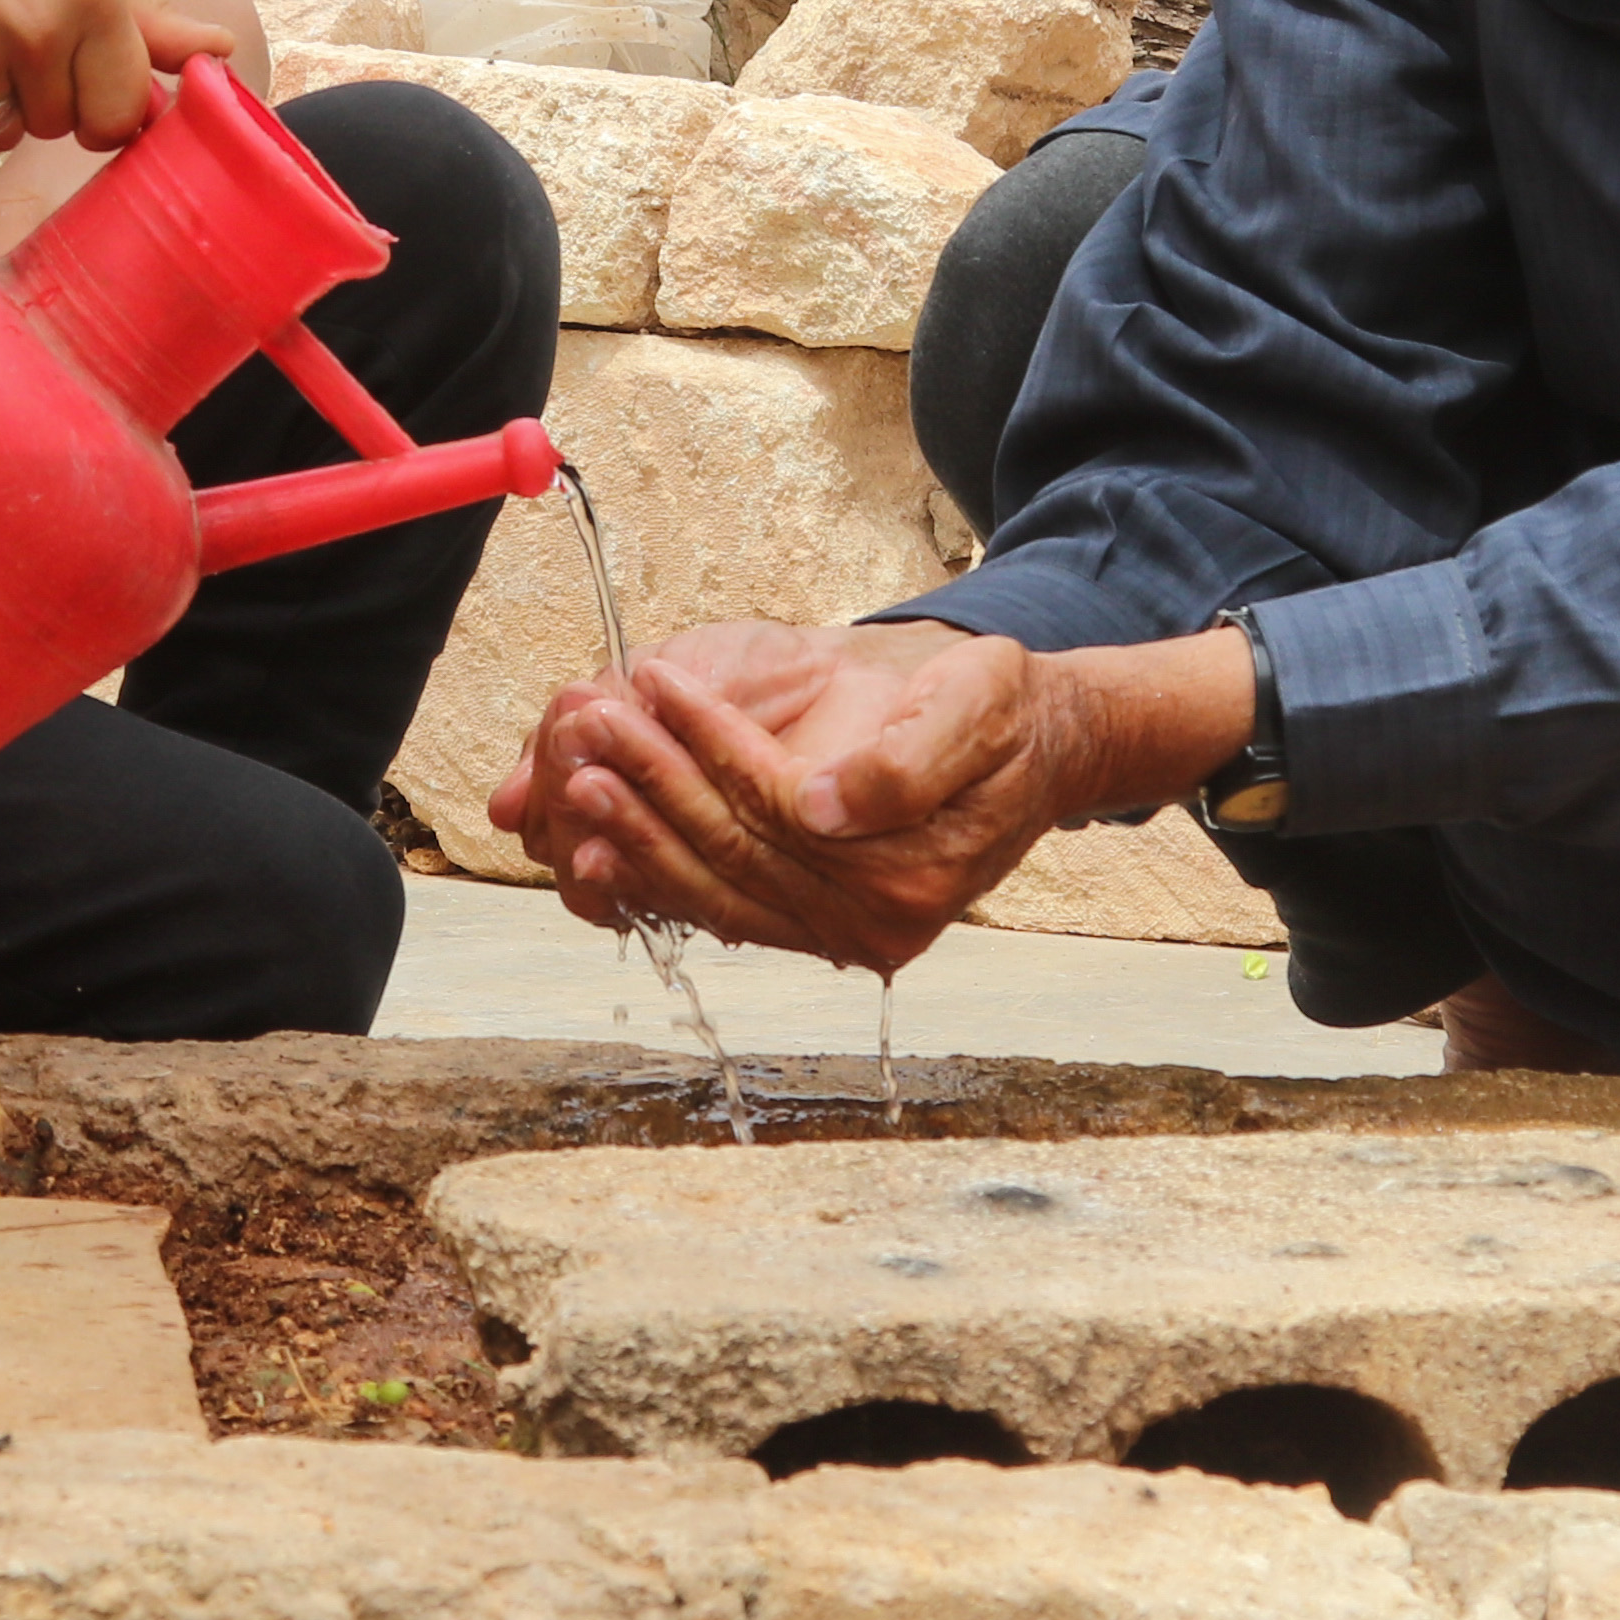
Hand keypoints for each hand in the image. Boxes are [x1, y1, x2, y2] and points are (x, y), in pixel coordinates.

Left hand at [495, 624, 1077, 974]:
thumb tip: (820, 807)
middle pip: (736, 852)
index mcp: (909, 872)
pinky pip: (728, 909)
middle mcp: (876, 924)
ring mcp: (848, 937)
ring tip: (578, 778)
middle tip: (586, 730)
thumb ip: (903, 762)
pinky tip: (605, 848)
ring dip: (640, 836)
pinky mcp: (824, 929)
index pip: (776, 807)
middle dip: (653, 786)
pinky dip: (661, 878)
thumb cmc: (1004, 714)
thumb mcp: (975, 704)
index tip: (652, 683)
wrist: (1040, 750)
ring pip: (718, 890)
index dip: (708, 744)